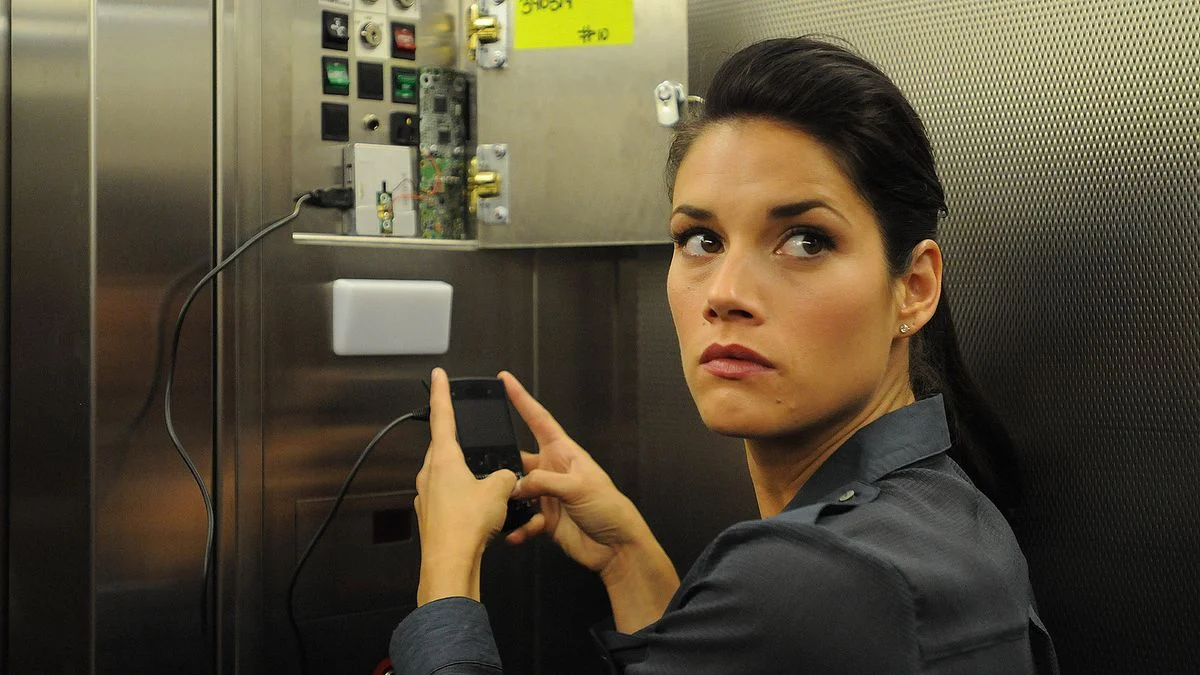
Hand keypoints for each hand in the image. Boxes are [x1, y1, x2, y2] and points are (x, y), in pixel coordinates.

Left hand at [413, 368, 517, 605]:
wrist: (450, 564)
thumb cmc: (467, 525)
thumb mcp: (498, 491)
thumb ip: (505, 476)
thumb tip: (506, 478)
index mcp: (443, 459)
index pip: (441, 416)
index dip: (441, 392)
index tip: (437, 374)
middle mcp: (430, 475)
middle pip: (445, 448)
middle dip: (461, 443)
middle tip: (475, 438)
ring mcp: (428, 497)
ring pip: (449, 476)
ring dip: (466, 476)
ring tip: (488, 485)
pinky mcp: (433, 517)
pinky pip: (451, 499)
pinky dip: (465, 499)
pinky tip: (481, 510)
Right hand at [499, 372, 678, 631]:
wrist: (617, 547)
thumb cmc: (609, 508)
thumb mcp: (578, 486)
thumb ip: (544, 482)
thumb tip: (515, 485)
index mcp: (563, 452)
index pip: (538, 419)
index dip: (522, 399)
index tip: (505, 380)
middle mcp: (552, 470)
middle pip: (519, 459)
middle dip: (503, 464)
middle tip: (485, 469)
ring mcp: (548, 496)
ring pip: (517, 492)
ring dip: (508, 501)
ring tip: (500, 507)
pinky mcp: (545, 520)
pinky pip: (523, 521)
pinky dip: (518, 528)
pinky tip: (516, 534)